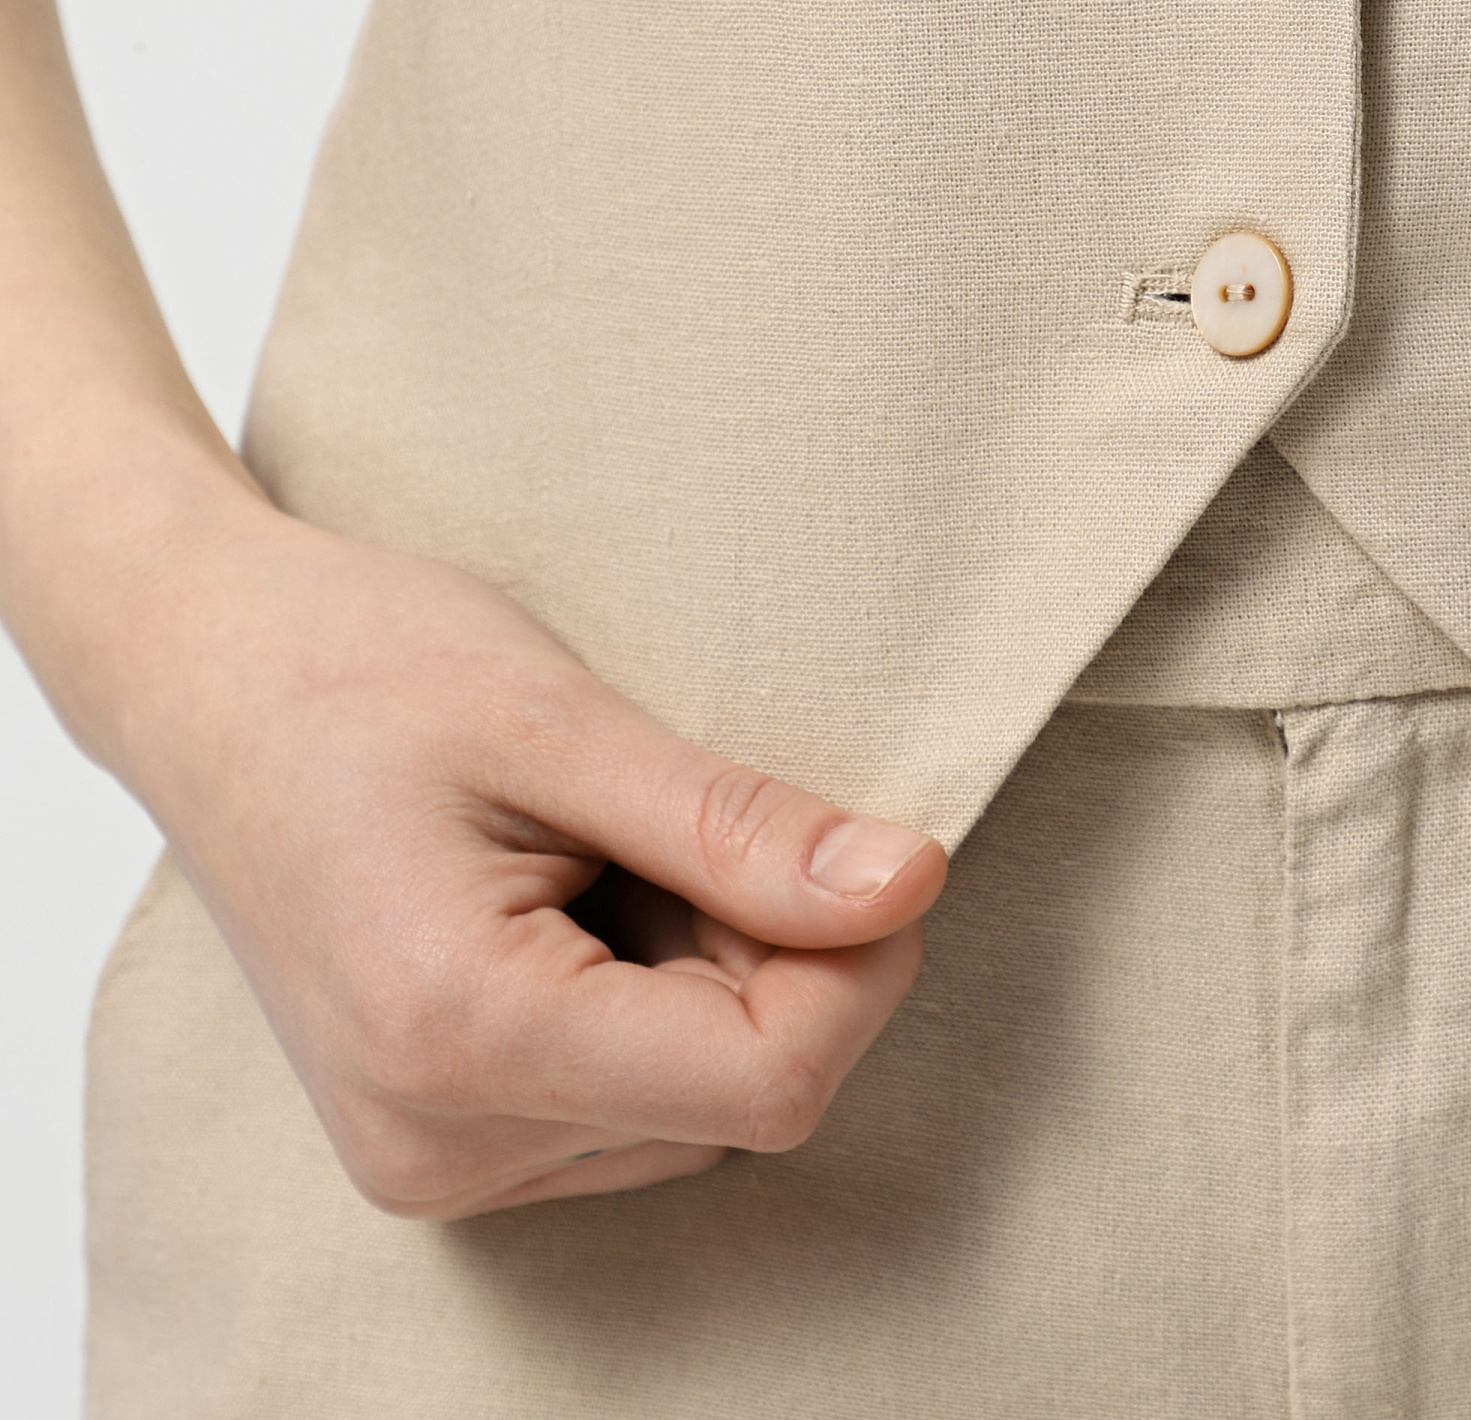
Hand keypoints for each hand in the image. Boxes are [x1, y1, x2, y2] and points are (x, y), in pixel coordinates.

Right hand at [106, 478, 947, 1219]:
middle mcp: (439, 1142)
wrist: (201, 674)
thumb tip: (912, 886)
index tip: (870, 845)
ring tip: (602, 844)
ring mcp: (427, 1160)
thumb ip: (738, 827)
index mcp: (461, 1035)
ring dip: (708, 975)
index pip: (768, 1082)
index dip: (859, 965)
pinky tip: (571, 896)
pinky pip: (627, 1107)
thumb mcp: (566, 722)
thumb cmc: (364, 666)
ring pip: (696, 1108)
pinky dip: (648, 1002)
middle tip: (681, 812)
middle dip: (771, 954)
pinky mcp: (435, 1143)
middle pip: (738, 1097)